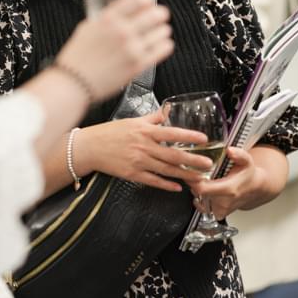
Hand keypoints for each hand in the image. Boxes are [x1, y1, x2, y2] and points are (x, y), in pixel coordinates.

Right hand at [56, 0, 173, 102]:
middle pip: (155, 14)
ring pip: (162, 31)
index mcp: (108, 19)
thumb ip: (107, 18)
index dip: (147, 0)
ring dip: (162, 30)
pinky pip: (163, 49)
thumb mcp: (87, 28)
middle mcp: (122, 31)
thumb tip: (123, 12)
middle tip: (159, 17)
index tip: (148, 4)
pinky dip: (164, 45)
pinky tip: (160, 45)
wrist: (74, 83)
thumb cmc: (77, 58)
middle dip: (159, 14)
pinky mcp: (138, 65)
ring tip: (159, 32)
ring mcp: (132, 48)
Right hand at [77, 110, 211, 191]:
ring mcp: (139, 161)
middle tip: (208, 164)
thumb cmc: (109, 132)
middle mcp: (144, 146)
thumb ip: (152, 118)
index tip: (203, 139)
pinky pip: (154, 181)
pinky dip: (166, 184)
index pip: (171, 133)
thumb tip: (167, 110)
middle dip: (193, 160)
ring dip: (184, 174)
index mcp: (144, 131)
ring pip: (167, 169)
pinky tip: (177, 187)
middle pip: (173, 154)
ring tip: (199, 177)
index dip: (189, 136)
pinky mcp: (133, 174)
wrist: (90, 147)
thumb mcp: (132, 121)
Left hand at [190, 146, 283, 217]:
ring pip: (199, 200)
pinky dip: (200, 200)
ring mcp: (221, 209)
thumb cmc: (248, 174)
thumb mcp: (246, 161)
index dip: (193, 180)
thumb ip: (239, 154)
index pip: (202, 188)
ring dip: (197, 190)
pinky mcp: (219, 213)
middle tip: (194, 173)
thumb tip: (230, 150)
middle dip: (193, 182)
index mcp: (229, 189)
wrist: (255, 188)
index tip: (191, 171)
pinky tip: (202, 191)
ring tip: (201, 180)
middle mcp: (224, 202)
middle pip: (198, 193)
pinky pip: (203, 209)